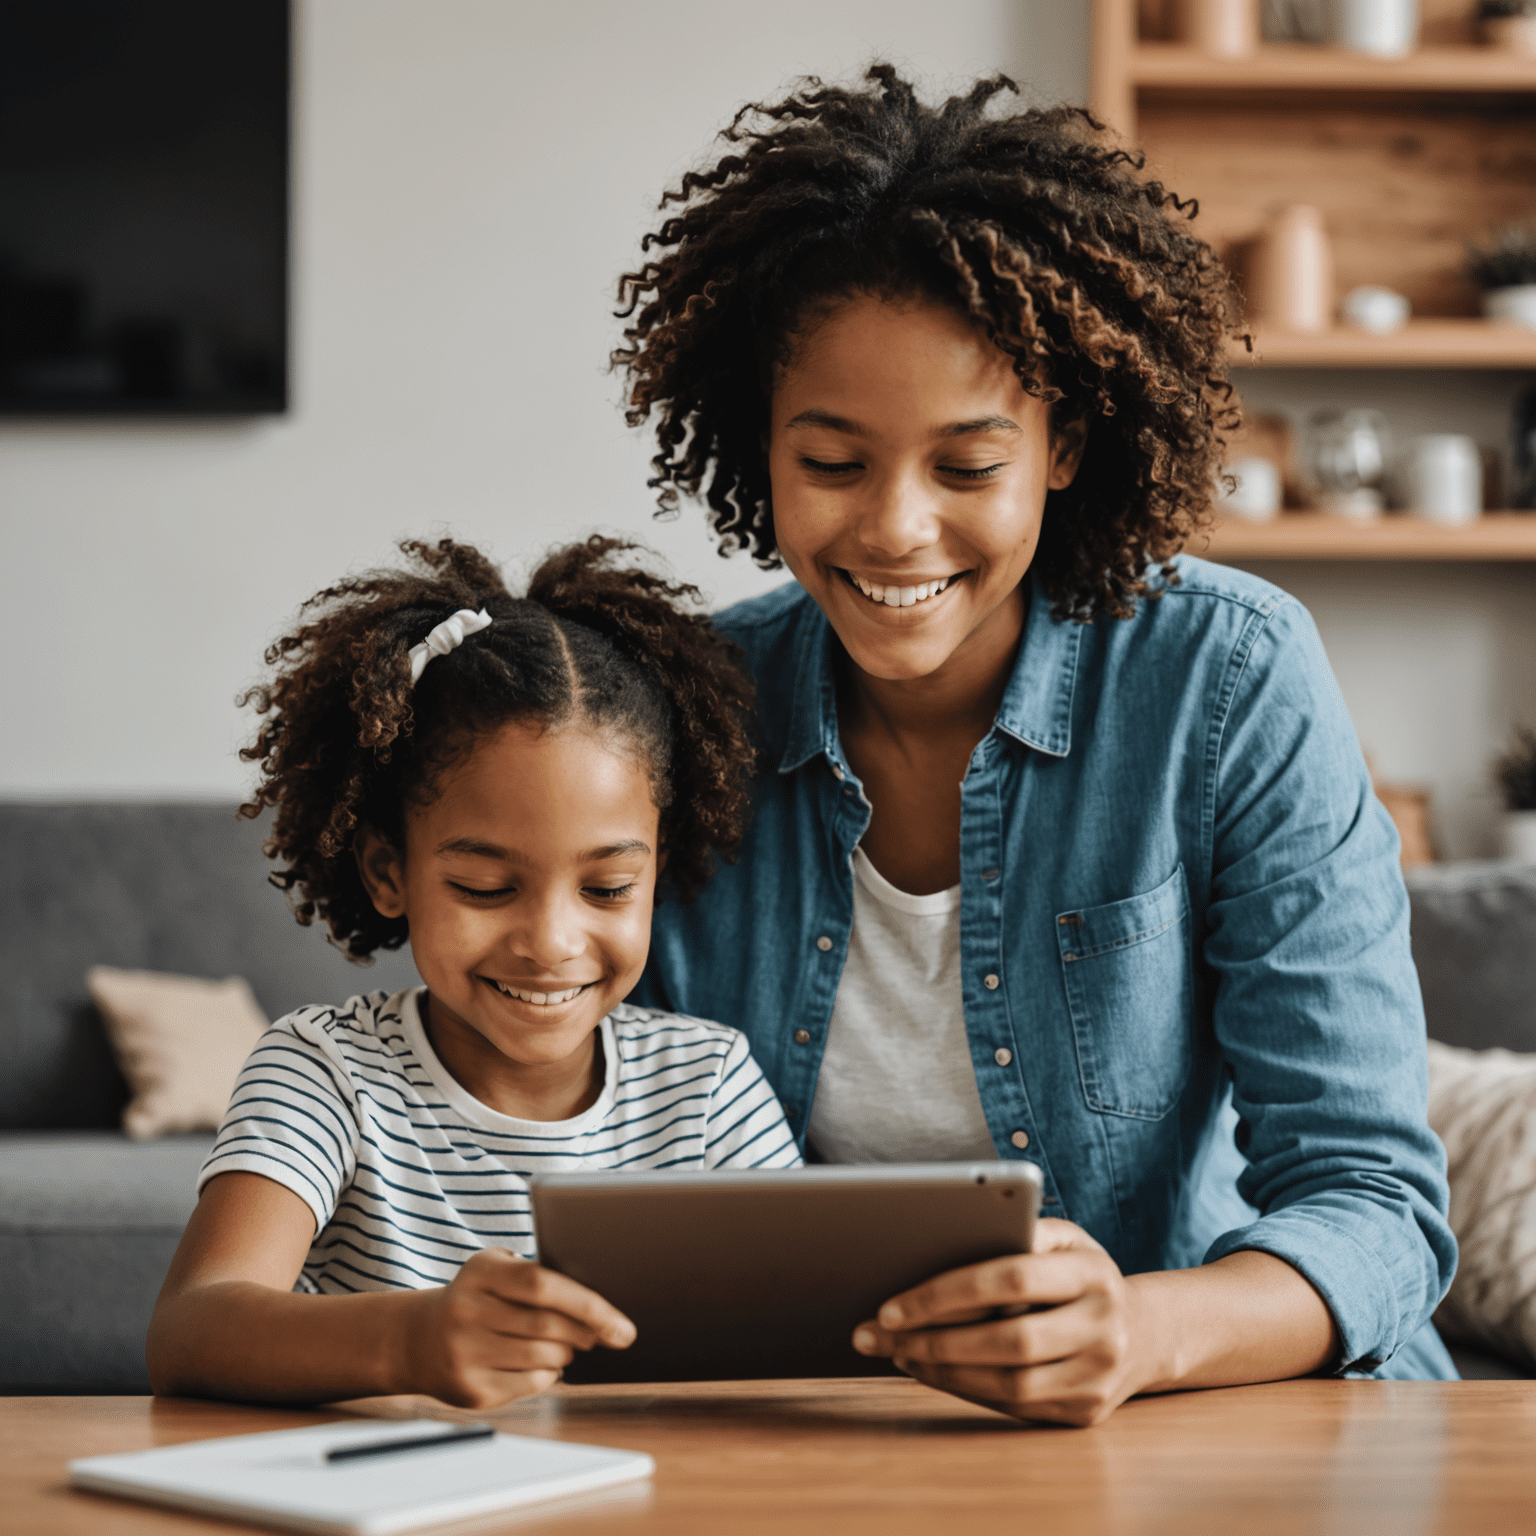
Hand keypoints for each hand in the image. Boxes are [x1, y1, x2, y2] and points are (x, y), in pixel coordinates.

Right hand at [401, 1249, 634, 1408]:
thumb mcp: (496, 1269)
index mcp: (481, 1272)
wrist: (416, 1338)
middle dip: (585, 1332)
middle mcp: (467, 1312)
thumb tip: (599, 1297)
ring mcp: (465, 1354)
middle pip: (548, 1326)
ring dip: (568, 1354)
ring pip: (543, 1358)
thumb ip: (538, 1272)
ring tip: (568, 1345)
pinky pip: (530, 1384)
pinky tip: (544, 1364)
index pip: (543, 1285)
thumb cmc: (477, 1297)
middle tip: (601, 1333)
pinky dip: (549, 1375)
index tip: (622, 1325)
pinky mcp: (470, 1390)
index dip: (588, 1304)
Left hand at [851, 1219, 1140, 1425]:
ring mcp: (1098, 1377)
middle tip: (879, 1335)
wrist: (1144, 1333)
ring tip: (896, 1352)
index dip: (947, 1293)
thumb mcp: (1064, 1239)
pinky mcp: (1084, 1413)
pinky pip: (1014, 1405)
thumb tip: (955, 1230)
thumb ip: (1020, 1229)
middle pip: (1009, 1341)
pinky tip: (930, 1370)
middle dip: (934, 1340)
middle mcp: (1103, 1327)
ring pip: (1009, 1383)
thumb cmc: (1080, 1275)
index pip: (1012, 1279)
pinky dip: (964, 1388)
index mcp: (1093, 1272)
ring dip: (942, 1371)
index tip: (893, 1304)